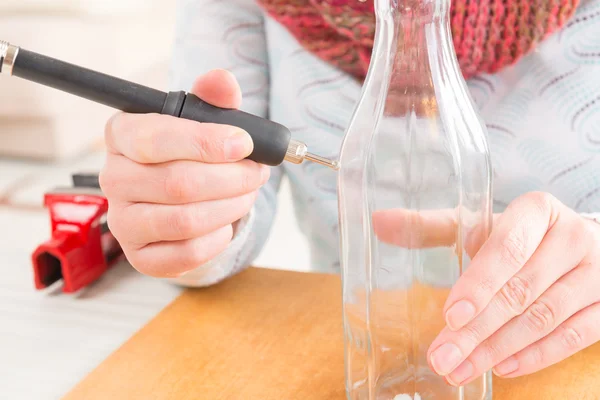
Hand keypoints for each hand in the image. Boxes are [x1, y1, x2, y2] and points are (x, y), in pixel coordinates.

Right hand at [99, 69, 269, 277]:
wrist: (183, 201)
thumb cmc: (191, 155)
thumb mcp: (203, 121)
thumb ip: (214, 99)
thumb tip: (224, 81)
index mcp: (122, 136)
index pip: (154, 138)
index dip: (205, 142)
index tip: (244, 143)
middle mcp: (113, 178)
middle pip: (177, 183)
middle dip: (231, 178)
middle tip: (257, 173)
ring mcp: (123, 222)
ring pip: (185, 220)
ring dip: (231, 207)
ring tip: (247, 194)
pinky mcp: (141, 257)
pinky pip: (187, 253)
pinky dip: (218, 238)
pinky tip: (226, 223)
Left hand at [423, 192, 599, 384]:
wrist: (580, 242)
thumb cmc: (520, 235)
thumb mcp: (480, 223)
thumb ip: (432, 226)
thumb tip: (379, 223)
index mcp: (537, 211)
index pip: (507, 249)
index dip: (479, 284)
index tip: (450, 316)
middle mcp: (573, 238)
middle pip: (521, 291)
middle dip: (477, 330)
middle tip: (442, 356)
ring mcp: (597, 273)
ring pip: (545, 318)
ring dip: (498, 349)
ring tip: (461, 368)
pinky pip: (574, 337)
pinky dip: (536, 356)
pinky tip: (502, 368)